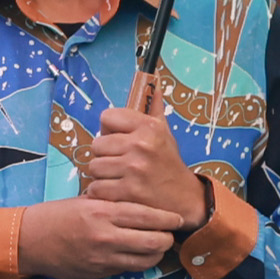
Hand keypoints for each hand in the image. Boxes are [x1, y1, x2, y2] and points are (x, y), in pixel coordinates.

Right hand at [11, 190, 186, 278]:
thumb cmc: (57, 215)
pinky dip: (137, 262)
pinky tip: (137, 254)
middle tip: (169, 233)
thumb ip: (112, 203)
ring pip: (145, 261)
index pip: (146, 216)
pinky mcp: (99, 273)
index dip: (167, 218)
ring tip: (157, 245)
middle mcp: (105, 236)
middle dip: (166, 238)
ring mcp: (103, 258)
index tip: (177, 218)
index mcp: (102, 212)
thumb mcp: (85, 200)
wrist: (29, 241)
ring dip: (156, 254)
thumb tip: (142, 202)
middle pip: (153, 242)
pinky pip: (128, 269)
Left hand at [73, 99, 195, 233]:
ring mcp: (135, 169)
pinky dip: (102, 192)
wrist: (184, 197)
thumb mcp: (164, 133)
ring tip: (117, 177)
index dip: (109, 130)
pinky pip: (97, 188)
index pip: (107, 117)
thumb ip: (153, 108)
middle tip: (118, 162)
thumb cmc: (168, 163)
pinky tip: (115, 191)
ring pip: (94, 167)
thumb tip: (153, 81)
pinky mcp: (129, 191)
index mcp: (149, 127)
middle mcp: (141, 145)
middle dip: (104, 155)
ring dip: (102, 175)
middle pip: (96, 144)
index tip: (118, 139)